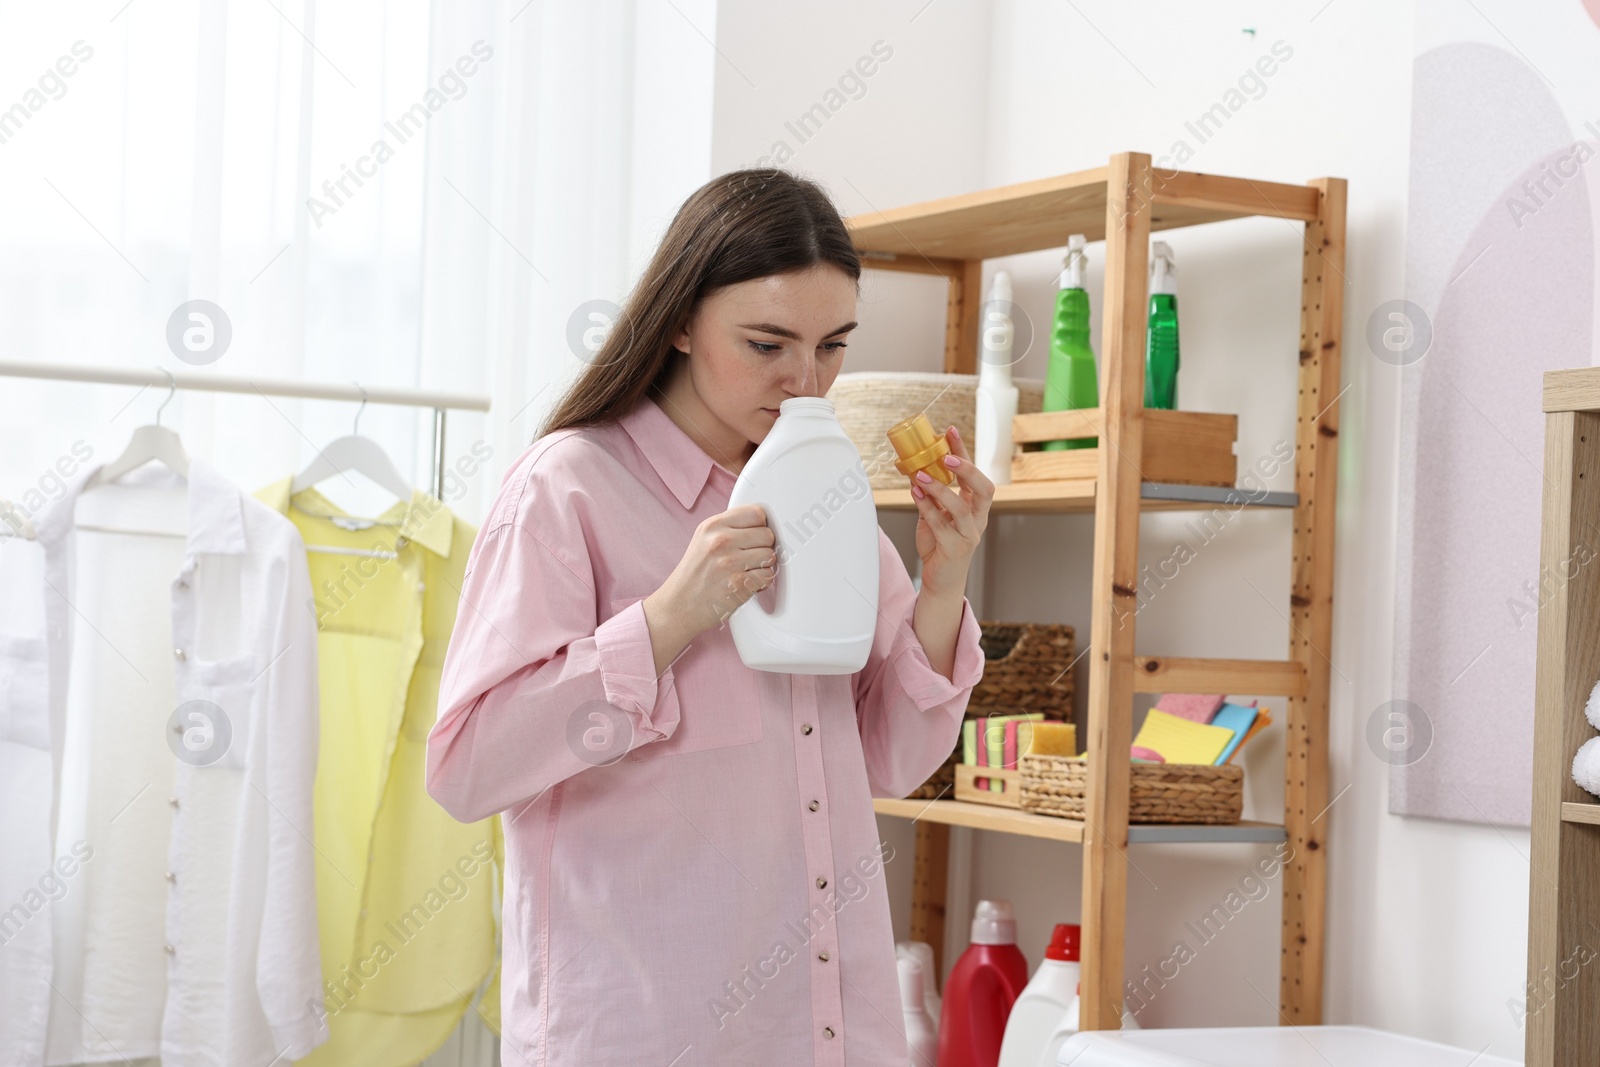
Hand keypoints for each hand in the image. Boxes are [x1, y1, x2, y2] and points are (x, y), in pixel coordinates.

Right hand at [646, 504, 775, 650]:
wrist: (678, 607)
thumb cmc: (694, 576)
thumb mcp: (703, 540)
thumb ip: (730, 528)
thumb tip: (762, 523)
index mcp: (712, 525)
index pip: (756, 513)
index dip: (760, 526)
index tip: (755, 537)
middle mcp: (720, 540)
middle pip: (767, 535)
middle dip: (763, 548)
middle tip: (748, 559)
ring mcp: (729, 562)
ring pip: (770, 556)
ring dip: (763, 567)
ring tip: (745, 572)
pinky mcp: (738, 583)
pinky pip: (768, 576)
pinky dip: (761, 583)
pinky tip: (746, 584)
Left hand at [909, 426, 992, 597]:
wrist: (941, 581)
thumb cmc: (939, 545)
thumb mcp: (934, 514)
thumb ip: (928, 494)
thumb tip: (911, 467)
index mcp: (975, 508)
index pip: (975, 475)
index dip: (964, 452)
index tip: (950, 431)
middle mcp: (977, 520)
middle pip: (984, 490)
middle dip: (967, 471)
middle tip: (946, 457)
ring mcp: (968, 536)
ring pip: (961, 509)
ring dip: (941, 490)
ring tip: (920, 476)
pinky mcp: (955, 550)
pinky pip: (941, 526)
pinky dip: (927, 509)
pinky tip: (915, 495)